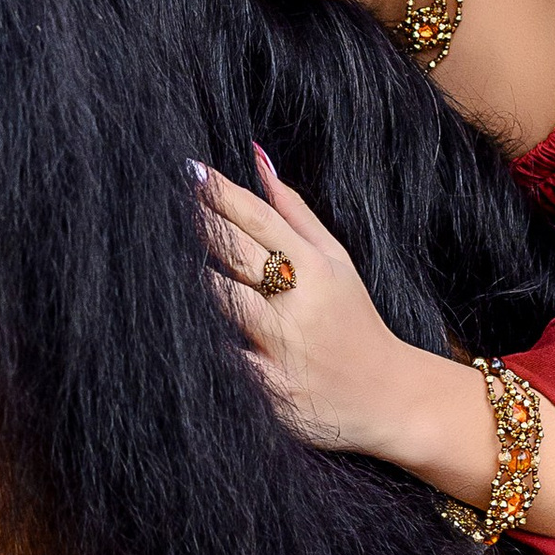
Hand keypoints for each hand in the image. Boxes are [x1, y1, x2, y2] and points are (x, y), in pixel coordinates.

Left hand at [194, 152, 446, 464]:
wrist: (388, 397)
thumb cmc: (353, 320)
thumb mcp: (336, 261)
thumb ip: (295, 212)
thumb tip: (257, 157)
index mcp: (316, 269)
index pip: (261, 221)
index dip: (222, 194)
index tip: (190, 171)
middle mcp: (299, 305)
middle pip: (238, 255)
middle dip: (202, 226)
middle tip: (169, 203)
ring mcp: (283, 348)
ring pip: (226, 304)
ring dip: (198, 281)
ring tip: (165, 260)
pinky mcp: (270, 389)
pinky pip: (227, 358)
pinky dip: (207, 342)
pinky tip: (179, 327)